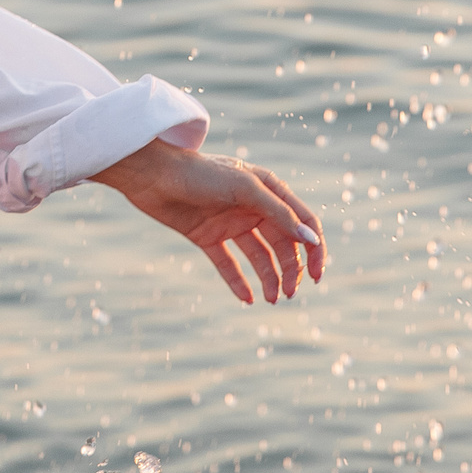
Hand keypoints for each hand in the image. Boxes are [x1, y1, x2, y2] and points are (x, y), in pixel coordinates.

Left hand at [93, 142, 325, 303]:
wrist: (152, 175)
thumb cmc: (201, 173)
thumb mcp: (244, 188)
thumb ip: (279, 213)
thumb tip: (311, 239)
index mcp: (269, 190)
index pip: (303, 222)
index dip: (314, 249)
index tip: (319, 276)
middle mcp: (253, 207)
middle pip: (283, 244)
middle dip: (290, 270)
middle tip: (289, 294)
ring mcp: (230, 223)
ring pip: (259, 257)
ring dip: (268, 278)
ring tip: (272, 299)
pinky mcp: (208, 236)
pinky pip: (229, 264)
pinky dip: (238, 282)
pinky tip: (246, 299)